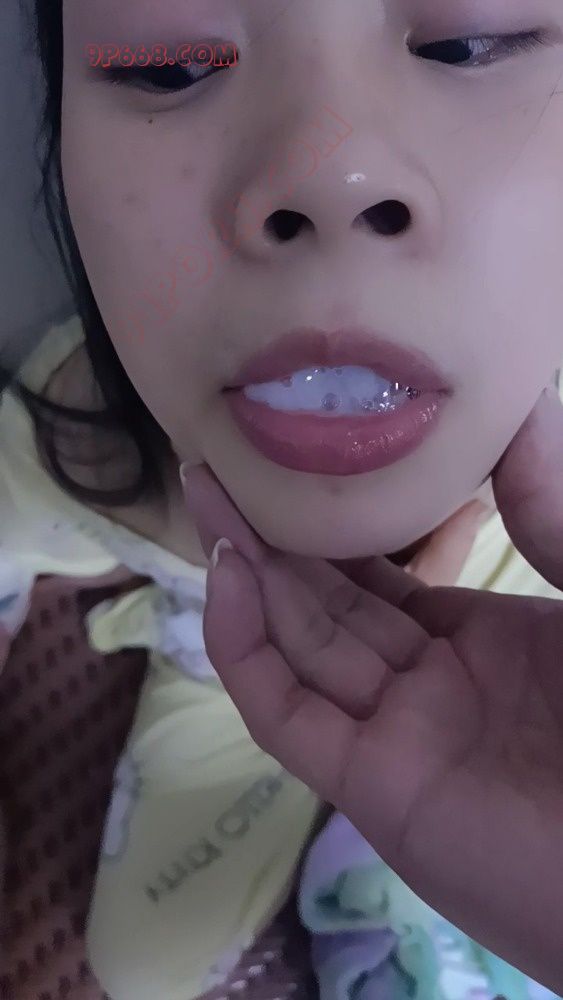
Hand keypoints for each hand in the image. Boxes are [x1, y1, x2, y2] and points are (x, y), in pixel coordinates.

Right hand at [181, 386, 562, 993]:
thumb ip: (547, 505)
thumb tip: (513, 402)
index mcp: (479, 641)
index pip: (379, 577)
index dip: (330, 523)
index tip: (290, 460)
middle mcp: (427, 683)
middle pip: (325, 601)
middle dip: (268, 531)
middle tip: (216, 460)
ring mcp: (395, 734)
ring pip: (299, 642)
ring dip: (245, 569)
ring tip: (204, 489)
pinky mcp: (371, 785)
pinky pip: (288, 713)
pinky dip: (246, 648)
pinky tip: (226, 573)